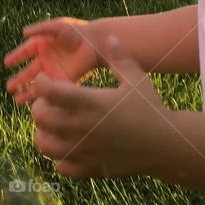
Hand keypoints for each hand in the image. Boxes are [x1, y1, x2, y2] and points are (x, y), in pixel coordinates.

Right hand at [4, 18, 100, 106]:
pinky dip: (43, 95)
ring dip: (27, 92)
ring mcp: (54, 70)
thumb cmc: (76, 31)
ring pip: (38, 83)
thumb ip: (41, 28)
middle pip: (28, 71)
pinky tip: (36, 103)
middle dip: (18, 80)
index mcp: (41, 44)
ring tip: (17, 101)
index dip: (15, 57)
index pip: (25, 52)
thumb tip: (23, 32)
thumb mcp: (57, 26)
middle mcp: (45, 59)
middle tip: (9, 87)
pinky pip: (51, 88)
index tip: (6, 63)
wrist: (94, 42)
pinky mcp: (64, 80)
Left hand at [29, 35, 169, 178]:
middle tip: (48, 101)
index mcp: (91, 103)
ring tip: (53, 123)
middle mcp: (83, 128)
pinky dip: (59, 156)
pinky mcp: (90, 168)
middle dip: (38, 105)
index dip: (41, 83)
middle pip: (40, 117)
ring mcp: (85, 150)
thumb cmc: (150, 108)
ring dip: (42, 131)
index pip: (49, 91)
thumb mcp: (136, 78)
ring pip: (44, 144)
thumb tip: (108, 37)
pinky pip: (61, 166)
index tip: (45, 80)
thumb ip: (119, 57)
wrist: (166, 145)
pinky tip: (69, 144)